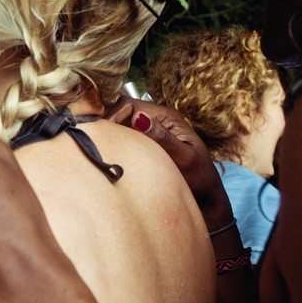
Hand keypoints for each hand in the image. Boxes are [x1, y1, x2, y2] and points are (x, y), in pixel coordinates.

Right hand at [104, 96, 220, 212]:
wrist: (206, 198)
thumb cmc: (200, 178)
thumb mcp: (184, 158)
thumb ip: (163, 138)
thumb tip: (139, 117)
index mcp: (166, 117)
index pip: (130, 104)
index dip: (113, 115)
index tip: (103, 134)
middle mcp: (155, 120)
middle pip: (121, 111)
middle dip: (107, 123)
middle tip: (95, 141)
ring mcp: (148, 132)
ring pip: (119, 124)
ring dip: (109, 133)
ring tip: (98, 146)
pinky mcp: (144, 144)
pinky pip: (123, 137)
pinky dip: (114, 142)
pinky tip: (107, 153)